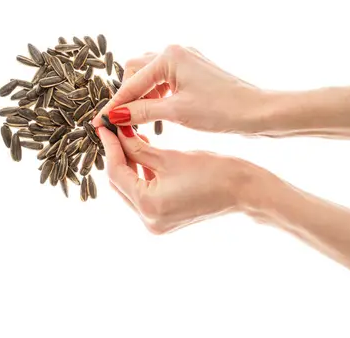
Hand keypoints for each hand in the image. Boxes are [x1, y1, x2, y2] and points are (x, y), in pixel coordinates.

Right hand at [92, 45, 266, 133]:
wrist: (256, 112)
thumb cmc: (221, 110)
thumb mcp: (176, 112)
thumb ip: (142, 112)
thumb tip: (114, 115)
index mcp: (169, 56)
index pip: (131, 83)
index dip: (114, 105)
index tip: (98, 123)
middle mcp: (176, 52)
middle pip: (136, 71)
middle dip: (128, 96)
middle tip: (123, 121)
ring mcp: (187, 60)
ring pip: (151, 77)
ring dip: (143, 97)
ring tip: (141, 121)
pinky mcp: (195, 72)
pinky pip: (166, 81)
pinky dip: (158, 96)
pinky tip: (159, 114)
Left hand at [96, 124, 259, 233]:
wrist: (244, 191)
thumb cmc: (213, 171)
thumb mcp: (170, 157)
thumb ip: (138, 147)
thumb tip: (116, 133)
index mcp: (149, 206)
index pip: (117, 173)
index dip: (110, 147)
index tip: (105, 126)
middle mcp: (149, 221)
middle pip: (121, 184)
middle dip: (118, 156)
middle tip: (117, 130)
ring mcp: (157, 224)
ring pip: (132, 189)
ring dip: (130, 165)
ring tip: (132, 137)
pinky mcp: (165, 220)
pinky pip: (144, 195)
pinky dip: (143, 175)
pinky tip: (145, 154)